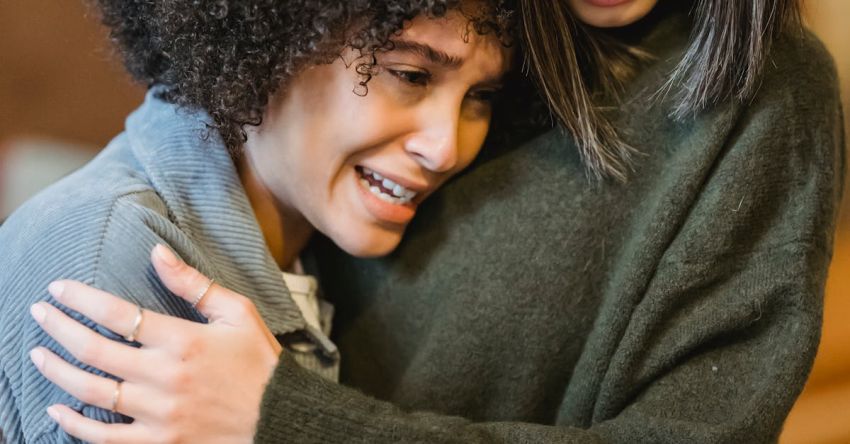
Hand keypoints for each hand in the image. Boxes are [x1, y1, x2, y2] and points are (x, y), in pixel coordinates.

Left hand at [29, 244, 282, 443]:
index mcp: (184, 342)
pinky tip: (56, 409)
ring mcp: (159, 414)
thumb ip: (194, 284)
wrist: (280, 417)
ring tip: (38, 355)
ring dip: (57, 372)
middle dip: (59, 328)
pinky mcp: (160, 442)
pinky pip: (105, 438)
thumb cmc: (260, 362)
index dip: (81, 299)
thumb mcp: (238, 313)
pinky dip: (75, 425)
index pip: (119, 315)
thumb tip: (158, 252)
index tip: (58, 288)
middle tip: (38, 313)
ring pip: (92, 393)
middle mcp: (166, 378)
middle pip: (95, 351)